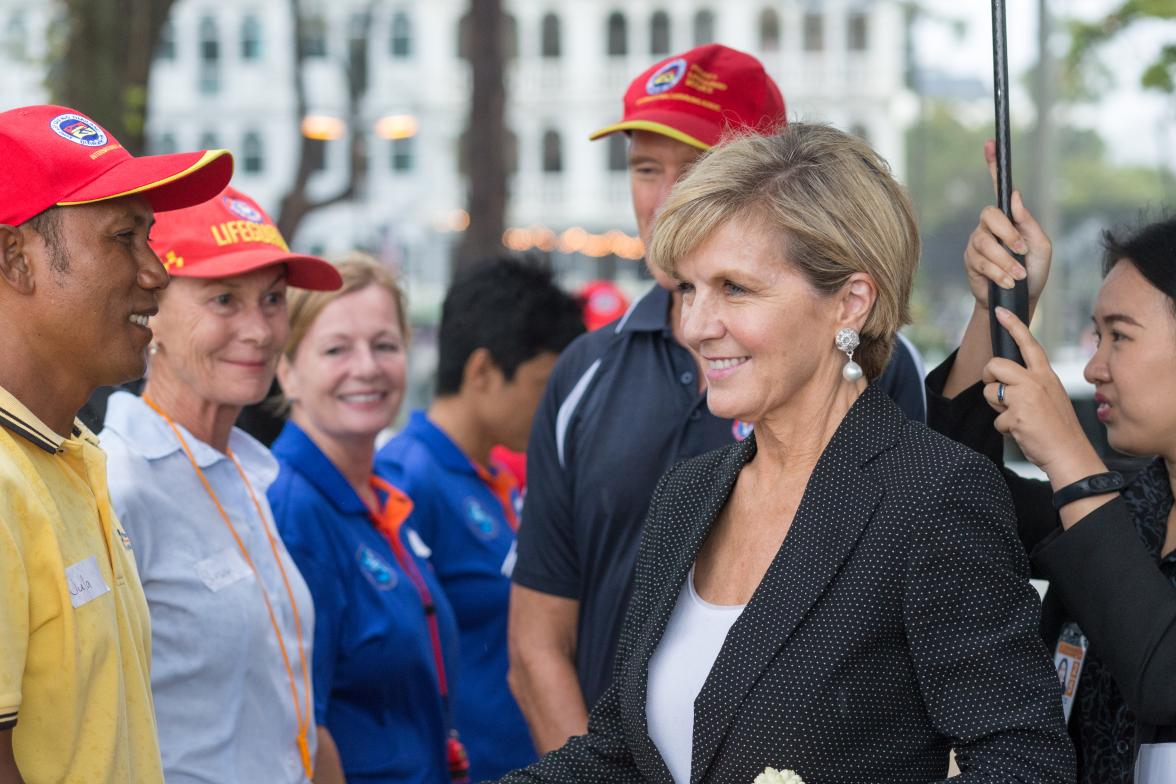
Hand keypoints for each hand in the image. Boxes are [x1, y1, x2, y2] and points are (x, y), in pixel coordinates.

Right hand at [964, 141, 1051, 312]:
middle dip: (1007, 234)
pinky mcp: (971, 262)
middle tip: (1021, 250)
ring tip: (1018, 276)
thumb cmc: (1034, 272)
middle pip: (989, 215)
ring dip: (1005, 260)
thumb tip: (1014, 196)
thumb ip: (1029, 222)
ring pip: (985, 242)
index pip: (999, 188)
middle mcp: (990, 227)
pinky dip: (998, 273)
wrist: (1019, 302)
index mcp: (1010, 219)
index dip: (993, 165)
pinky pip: (981, 261)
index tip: (990, 144)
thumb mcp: (1041, 246)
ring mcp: (978, 243)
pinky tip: (1007, 282)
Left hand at [981, 307, 1104, 486]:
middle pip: (995, 365)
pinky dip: (1005, 429)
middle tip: (998, 392)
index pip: (1028, 344)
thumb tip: (1005, 380)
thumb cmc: (1058, 427)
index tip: (1001, 311)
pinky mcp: (1017, 416)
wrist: (1069, 453)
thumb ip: (1031, 384)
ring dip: (997, 407)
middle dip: (989, 377)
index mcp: (1045, 375)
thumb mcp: (1051, 396)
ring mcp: (1026, 398)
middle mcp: (1035, 381)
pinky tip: (1022, 432)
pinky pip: (996, 420)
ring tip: (1017, 416)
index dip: (1014, 325)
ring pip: (989, 392)